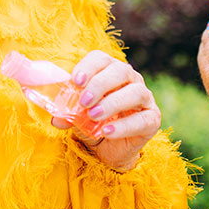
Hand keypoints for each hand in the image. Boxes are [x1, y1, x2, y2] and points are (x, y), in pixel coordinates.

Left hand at [52, 50, 160, 171]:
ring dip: (113, 103)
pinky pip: (143, 120)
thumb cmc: (94, 124)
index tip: (75, 81)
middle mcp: (131, 80)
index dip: (88, 67)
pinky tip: (107, 132)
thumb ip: (68, 114)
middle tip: (84, 101)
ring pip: (135, 92)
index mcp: (110, 71)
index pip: (102, 59)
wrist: (110, 149)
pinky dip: (123, 126)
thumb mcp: (77, 117)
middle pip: (120, 71)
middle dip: (100, 84)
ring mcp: (145, 99)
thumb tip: (56, 117)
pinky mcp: (152, 120)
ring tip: (94, 116)